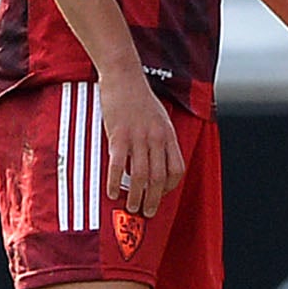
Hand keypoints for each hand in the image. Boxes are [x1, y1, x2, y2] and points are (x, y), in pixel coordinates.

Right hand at [97, 62, 183, 218]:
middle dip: (153, 199)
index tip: (160, 194)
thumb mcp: (159, 117)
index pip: (176, 169)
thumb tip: (155, 159)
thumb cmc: (139, 96)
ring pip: (140, 175)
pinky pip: (117, 165)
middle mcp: (156, 138)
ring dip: (136, 196)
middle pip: (159, 177)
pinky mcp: (118, 135)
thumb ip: (159, 138)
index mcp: (168, 135)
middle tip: (146, 212)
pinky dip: (114, 182)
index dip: (169, 186)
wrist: (124, 76)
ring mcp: (138, 137)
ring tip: (131, 208)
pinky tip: (111, 192)